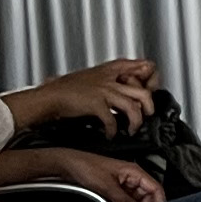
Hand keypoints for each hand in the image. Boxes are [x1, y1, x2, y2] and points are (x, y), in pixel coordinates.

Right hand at [21, 59, 158, 133]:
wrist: (48, 97)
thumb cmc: (66, 90)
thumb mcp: (92, 76)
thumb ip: (110, 79)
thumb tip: (124, 88)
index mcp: (110, 70)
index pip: (143, 68)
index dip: (151, 80)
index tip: (151, 91)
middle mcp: (110, 79)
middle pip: (143, 91)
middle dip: (149, 107)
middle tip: (147, 115)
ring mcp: (103, 91)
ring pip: (133, 107)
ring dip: (136, 122)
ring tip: (132, 128)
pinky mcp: (95, 104)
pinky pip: (112, 119)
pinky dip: (113, 130)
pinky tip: (110, 134)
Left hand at [42, 148, 166, 201]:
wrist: (67, 164)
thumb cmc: (85, 166)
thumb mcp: (106, 186)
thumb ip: (123, 200)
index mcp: (135, 171)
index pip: (156, 188)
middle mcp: (132, 177)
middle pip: (149, 196)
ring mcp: (124, 183)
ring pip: (138, 200)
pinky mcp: (116, 189)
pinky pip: (127, 201)